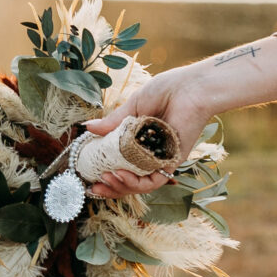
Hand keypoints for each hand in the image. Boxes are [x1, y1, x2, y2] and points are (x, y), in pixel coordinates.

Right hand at [81, 65, 210, 199]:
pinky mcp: (172, 162)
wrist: (189, 88)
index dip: (104, 173)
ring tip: (105, 180)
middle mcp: (149, 153)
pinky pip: (154, 181)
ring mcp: (160, 159)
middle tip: (93, 187)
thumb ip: (112, 123)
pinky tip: (121, 175)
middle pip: (128, 180)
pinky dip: (137, 183)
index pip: (119, 164)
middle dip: (109, 188)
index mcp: (139, 141)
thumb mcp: (132, 107)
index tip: (88, 177)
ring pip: (139, 185)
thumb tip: (87, 129)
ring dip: (120, 187)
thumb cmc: (165, 91)